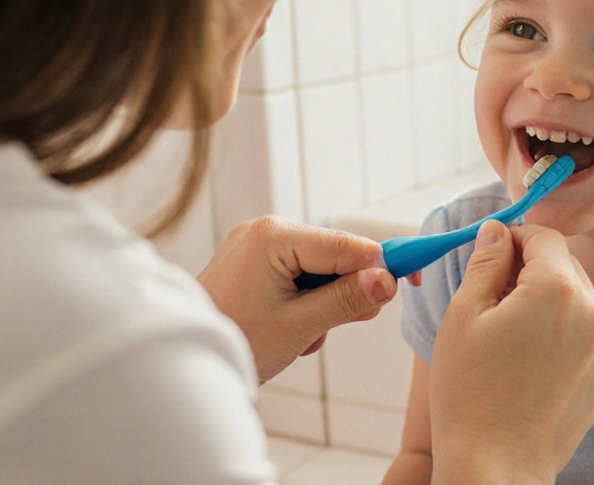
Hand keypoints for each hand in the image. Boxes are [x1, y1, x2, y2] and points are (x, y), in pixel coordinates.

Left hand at [198, 216, 397, 383]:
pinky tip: (287, 327)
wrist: (180, 363)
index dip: (383, 265)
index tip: (412, 282)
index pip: (347, 245)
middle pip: (335, 254)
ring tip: (299, 335)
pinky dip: (305, 301)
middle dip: (344, 291)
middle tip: (340, 324)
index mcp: (274, 236)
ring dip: (323, 302)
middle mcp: (265, 230)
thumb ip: (346, 300)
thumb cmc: (234, 342)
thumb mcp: (299, 326)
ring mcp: (257, 244)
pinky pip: (298, 274)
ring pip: (319, 268)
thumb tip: (388, 280)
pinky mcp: (253, 261)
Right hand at [428, 220, 593, 484]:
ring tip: (508, 340)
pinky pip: (583, 341)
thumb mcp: (464, 314)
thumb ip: (486, 261)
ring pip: (576, 304)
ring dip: (547, 306)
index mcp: (558, 288)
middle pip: (565, 266)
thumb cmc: (470, 391)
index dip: (515, 237)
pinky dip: (560, 341)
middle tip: (492, 299)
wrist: (496, 467)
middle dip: (531, 271)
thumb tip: (497, 231)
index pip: (545, 236)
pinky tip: (527, 367)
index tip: (492, 253)